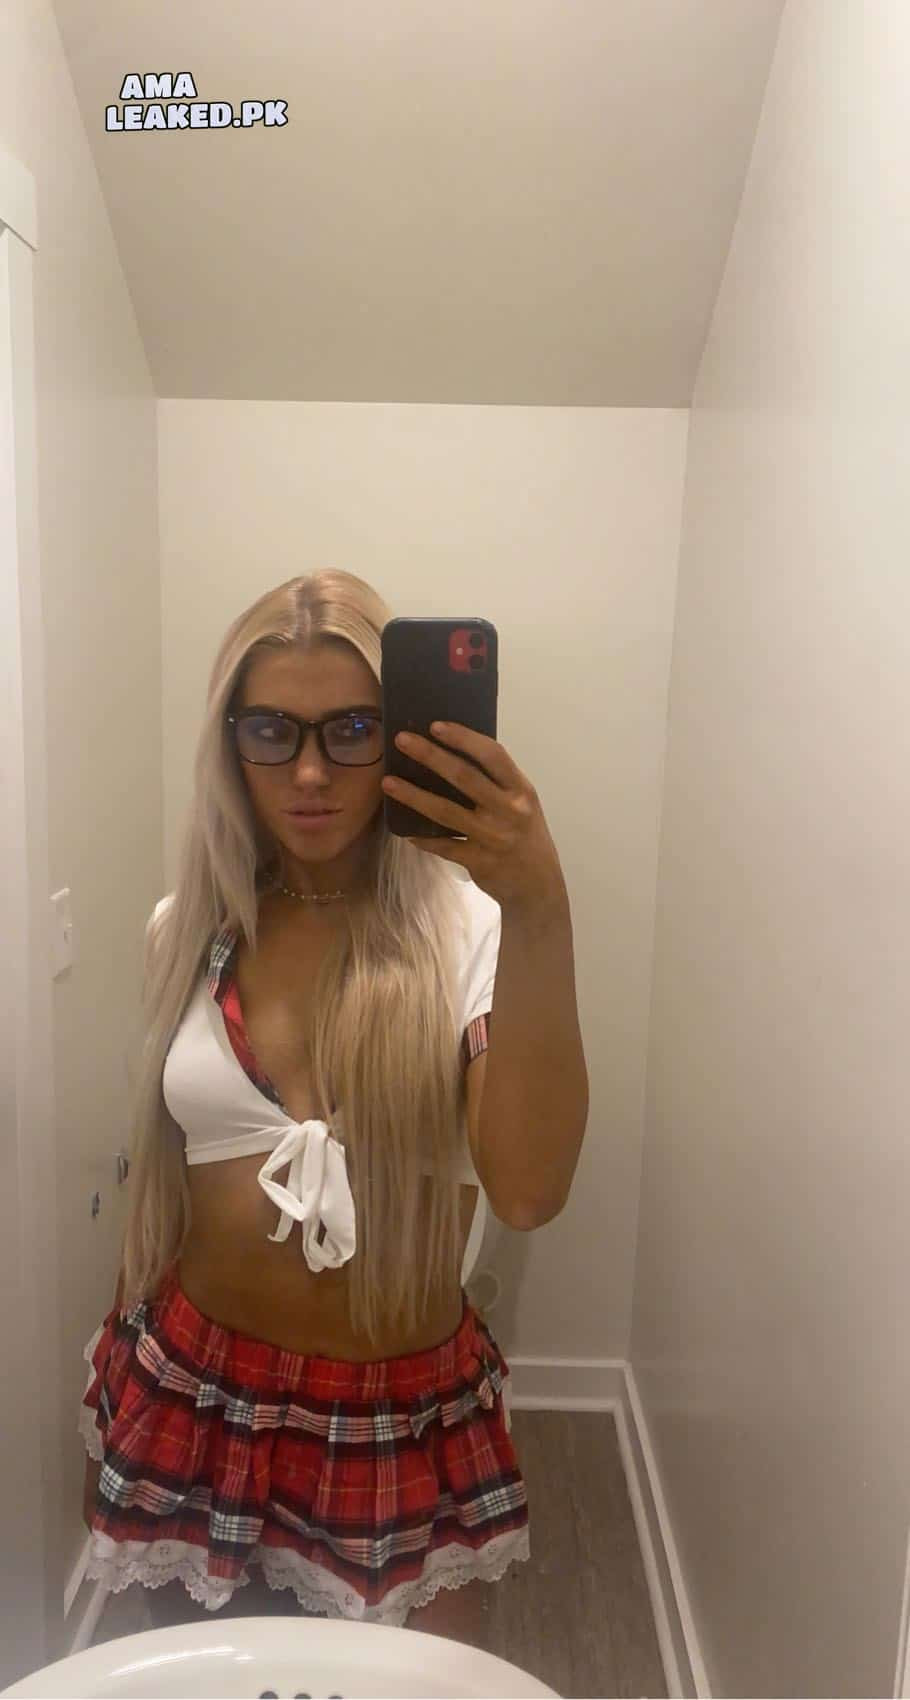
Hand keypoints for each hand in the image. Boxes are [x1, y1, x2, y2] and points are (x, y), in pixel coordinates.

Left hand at [381, 721, 566, 912]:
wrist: (538, 884)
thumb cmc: (524, 834)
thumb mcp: (520, 803)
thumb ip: (496, 782)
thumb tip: (451, 753)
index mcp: (521, 789)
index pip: (492, 755)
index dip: (464, 738)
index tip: (435, 725)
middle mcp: (509, 810)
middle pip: (464, 777)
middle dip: (430, 756)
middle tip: (401, 740)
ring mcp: (493, 837)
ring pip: (446, 812)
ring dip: (414, 796)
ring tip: (388, 782)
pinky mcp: (479, 862)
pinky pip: (444, 846)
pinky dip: (423, 838)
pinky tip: (404, 830)